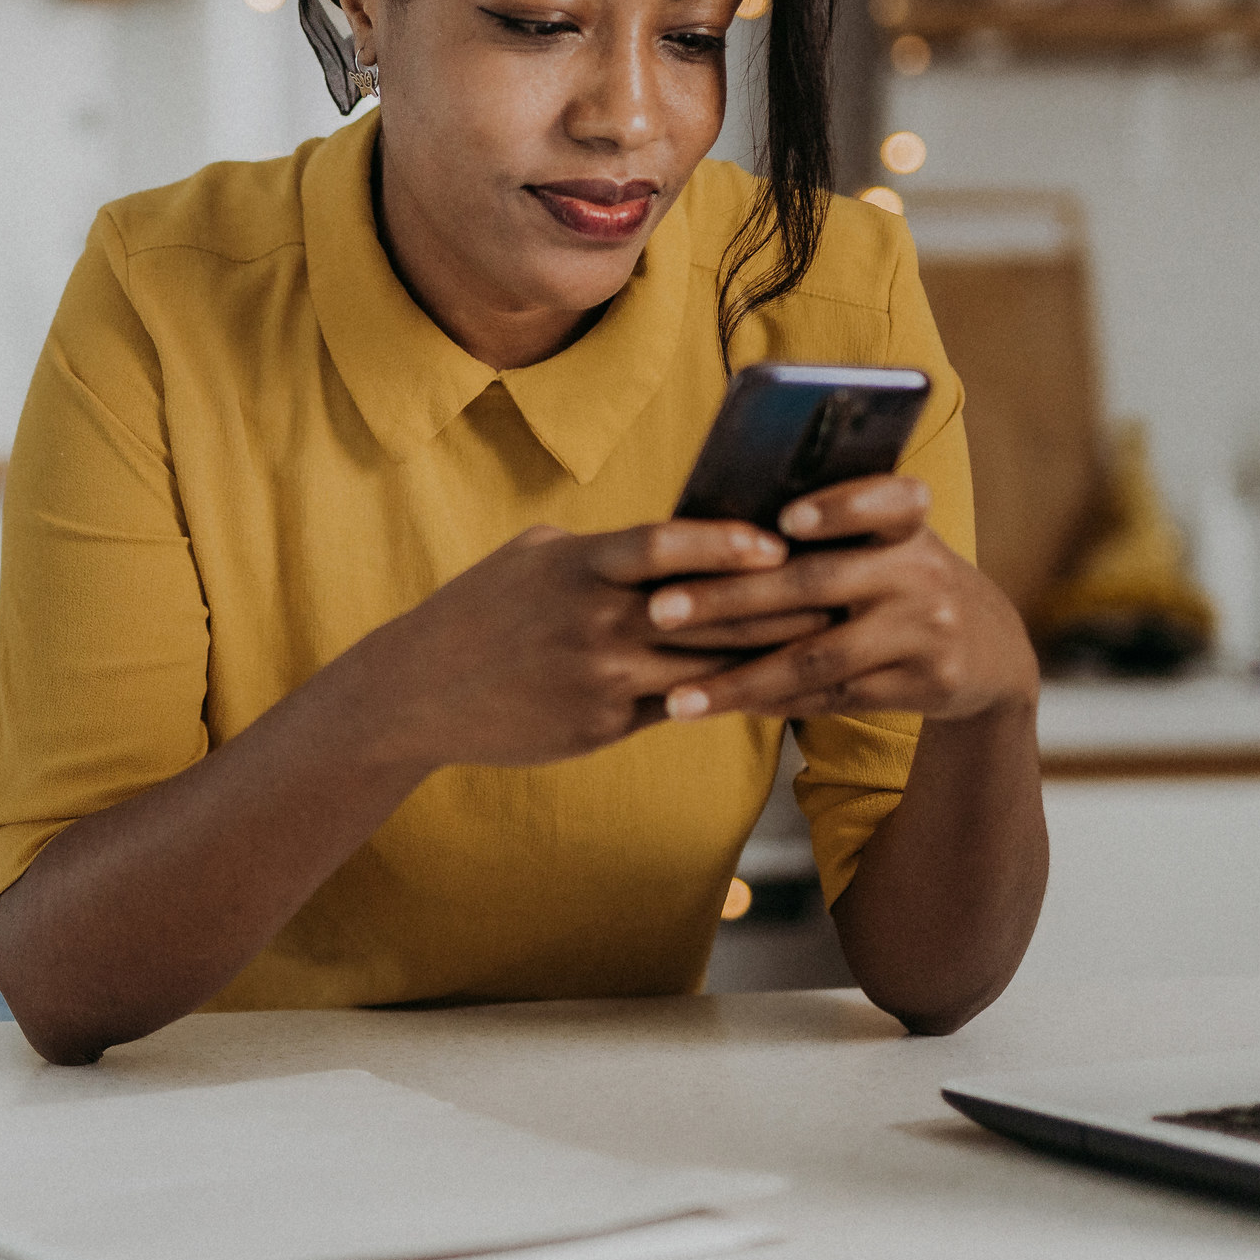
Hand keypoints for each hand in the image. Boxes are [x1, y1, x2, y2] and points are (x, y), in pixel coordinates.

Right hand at [329, 518, 830, 772]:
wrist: (419, 693)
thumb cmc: (480, 611)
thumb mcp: (532, 556)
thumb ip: (601, 547)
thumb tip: (674, 533)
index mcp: (576, 566)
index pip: (662, 545)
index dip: (725, 544)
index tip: (778, 542)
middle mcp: (592, 622)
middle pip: (704, 611)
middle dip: (776, 602)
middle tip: (841, 590)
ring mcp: (599, 679)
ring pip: (703, 665)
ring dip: (768, 655)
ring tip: (826, 643)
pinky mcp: (601, 726)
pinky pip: (678, 707)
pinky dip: (726, 696)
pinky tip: (769, 690)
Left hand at [642, 476, 1035, 724]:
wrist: (990, 649)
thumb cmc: (899, 576)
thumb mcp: (887, 541)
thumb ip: (827, 530)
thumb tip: (710, 532)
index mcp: (908, 522)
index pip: (886, 500)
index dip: (841, 508)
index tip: (787, 519)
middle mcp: (922, 572)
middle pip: (816, 583)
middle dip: (730, 598)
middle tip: (660, 610)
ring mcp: (925, 632)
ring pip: (817, 658)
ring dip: (740, 680)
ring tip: (677, 697)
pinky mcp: (922, 686)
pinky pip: (833, 697)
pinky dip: (773, 703)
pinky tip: (722, 708)